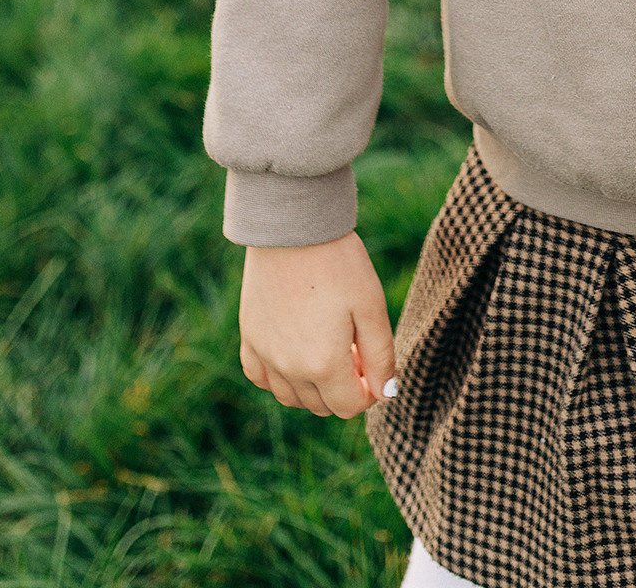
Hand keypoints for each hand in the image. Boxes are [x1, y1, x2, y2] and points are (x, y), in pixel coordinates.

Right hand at [239, 231, 395, 418]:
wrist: (293, 229)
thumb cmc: (339, 264)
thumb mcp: (372, 306)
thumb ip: (382, 356)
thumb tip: (386, 394)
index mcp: (323, 364)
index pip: (349, 407)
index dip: (369, 391)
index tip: (373, 362)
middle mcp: (289, 369)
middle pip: (322, 405)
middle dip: (344, 387)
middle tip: (354, 349)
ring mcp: (264, 355)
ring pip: (292, 398)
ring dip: (314, 386)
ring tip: (329, 347)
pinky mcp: (249, 338)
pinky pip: (261, 378)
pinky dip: (280, 377)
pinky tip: (295, 353)